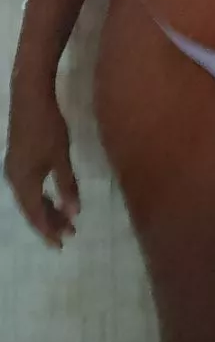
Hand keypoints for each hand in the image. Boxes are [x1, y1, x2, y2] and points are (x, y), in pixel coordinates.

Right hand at [4, 74, 79, 249]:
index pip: (36, 215)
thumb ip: (67, 186)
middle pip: (31, 209)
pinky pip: (28, 187)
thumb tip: (74, 213)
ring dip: (46, 209)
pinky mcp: (17, 159)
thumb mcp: (61, 158)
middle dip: (49, 222)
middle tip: (70, 234)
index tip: (63, 244)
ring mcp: (13, 168)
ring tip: (65, 219)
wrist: (30, 97)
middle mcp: (13, 178)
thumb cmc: (48, 127)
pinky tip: (53, 197)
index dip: (49, 230)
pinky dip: (41, 196)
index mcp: (23, 181)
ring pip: (29, 198)